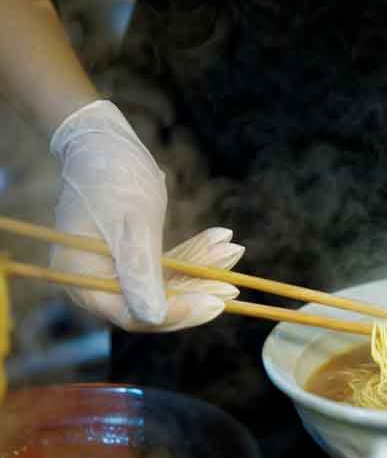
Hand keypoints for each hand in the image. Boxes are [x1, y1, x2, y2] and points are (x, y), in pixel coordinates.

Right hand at [49, 100, 243, 330]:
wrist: (104, 140)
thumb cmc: (113, 176)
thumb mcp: (132, 224)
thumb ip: (141, 271)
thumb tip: (152, 318)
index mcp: (81, 279)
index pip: (133, 314)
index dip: (176, 312)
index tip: (215, 303)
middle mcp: (93, 282)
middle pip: (153, 304)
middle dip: (196, 291)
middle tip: (234, 287)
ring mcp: (113, 270)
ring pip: (166, 284)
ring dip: (201, 269)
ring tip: (233, 250)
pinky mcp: (132, 256)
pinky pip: (166, 266)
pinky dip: (193, 254)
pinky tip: (221, 239)